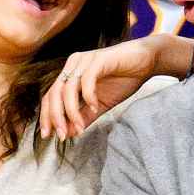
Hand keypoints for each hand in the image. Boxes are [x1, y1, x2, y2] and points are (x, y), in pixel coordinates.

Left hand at [40, 34, 190, 139]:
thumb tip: (69, 133)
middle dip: (56, 117)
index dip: (46, 116)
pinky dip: (89, 96)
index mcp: (70, 75)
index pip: (50, 96)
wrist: (147, 62)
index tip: (48, 135)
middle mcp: (73, 65)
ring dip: (71, 111)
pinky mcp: (98, 59)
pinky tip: (95, 107)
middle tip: (63, 135)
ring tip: (80, 128)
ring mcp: (85, 61)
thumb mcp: (100, 105)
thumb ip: (84, 117)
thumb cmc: (124, 80)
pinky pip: (86, 80)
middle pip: (54, 93)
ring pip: (67, 89)